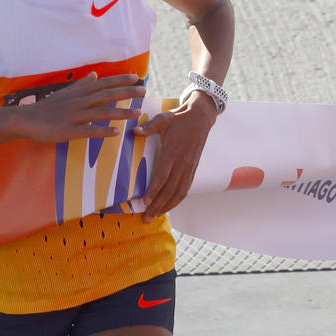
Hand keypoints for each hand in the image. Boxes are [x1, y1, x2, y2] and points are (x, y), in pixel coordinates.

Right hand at [11, 72, 146, 142]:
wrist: (26, 119)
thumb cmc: (47, 108)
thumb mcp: (65, 93)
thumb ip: (81, 85)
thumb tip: (95, 74)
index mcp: (79, 93)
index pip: (103, 84)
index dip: (120, 80)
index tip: (136, 77)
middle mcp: (79, 102)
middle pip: (106, 95)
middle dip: (126, 92)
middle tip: (143, 90)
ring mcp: (74, 116)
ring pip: (101, 112)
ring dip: (120, 112)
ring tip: (137, 113)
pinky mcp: (69, 130)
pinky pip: (88, 130)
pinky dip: (102, 131)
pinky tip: (115, 133)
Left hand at [136, 92, 217, 218]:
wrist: (201, 118)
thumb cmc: (179, 118)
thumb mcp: (163, 119)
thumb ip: (149, 127)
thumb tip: (135, 131)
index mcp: (173, 152)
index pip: (162, 176)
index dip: (154, 190)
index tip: (145, 201)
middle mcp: (182, 163)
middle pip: (170, 190)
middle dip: (158, 205)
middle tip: (146, 217)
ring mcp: (189, 168)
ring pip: (179, 192)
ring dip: (168, 206)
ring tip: (156, 215)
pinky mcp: (193, 169)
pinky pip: (185, 188)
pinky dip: (177, 200)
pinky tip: (169, 206)